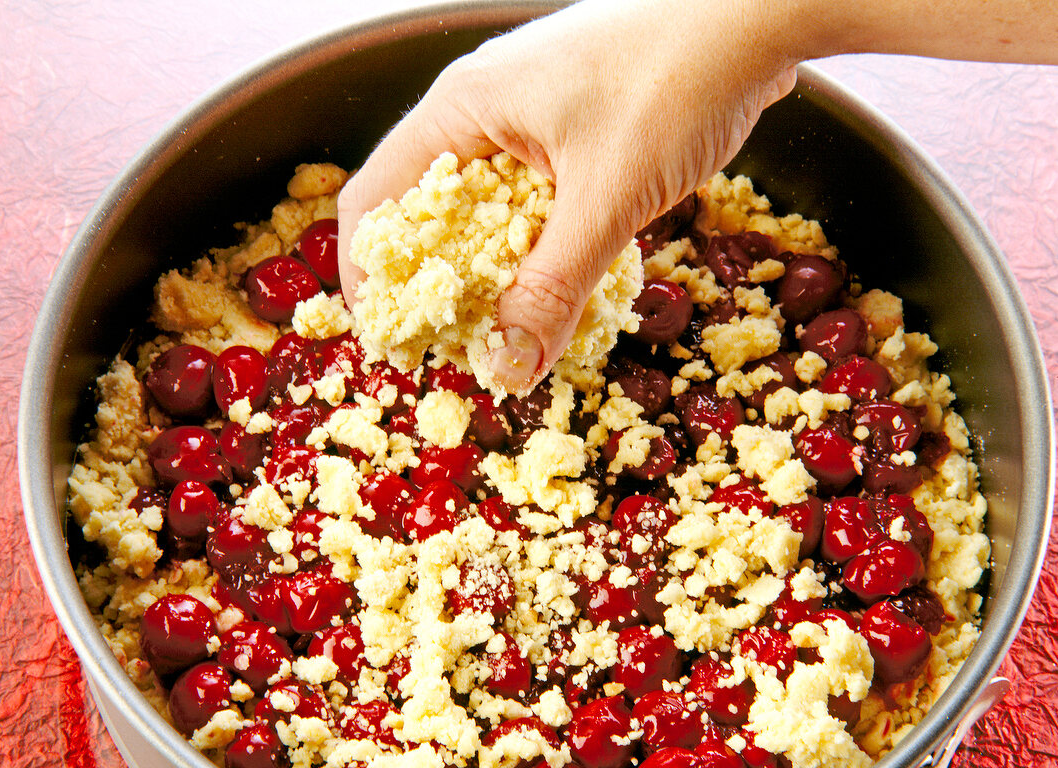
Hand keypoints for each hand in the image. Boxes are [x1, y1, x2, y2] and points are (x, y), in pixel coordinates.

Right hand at [338, 0, 798, 392]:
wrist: (759, 12)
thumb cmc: (677, 81)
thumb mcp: (607, 198)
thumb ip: (553, 288)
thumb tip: (508, 370)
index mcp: (461, 107)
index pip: (375, 201)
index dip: (370, 279)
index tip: (393, 342)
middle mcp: (481, 108)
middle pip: (426, 211)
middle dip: (437, 285)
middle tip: (459, 346)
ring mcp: (528, 113)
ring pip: (483, 210)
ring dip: (493, 272)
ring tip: (510, 328)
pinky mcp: (570, 124)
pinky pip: (531, 199)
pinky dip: (536, 247)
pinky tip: (560, 283)